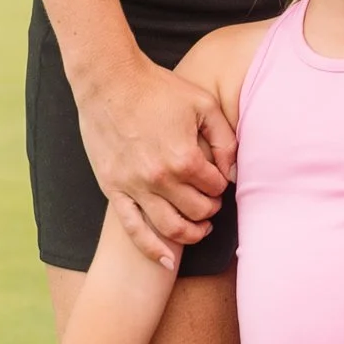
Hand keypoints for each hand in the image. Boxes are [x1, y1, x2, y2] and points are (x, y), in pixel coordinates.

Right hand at [76, 53, 237, 268]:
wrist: (110, 82)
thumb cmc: (158, 89)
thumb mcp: (202, 103)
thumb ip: (224, 138)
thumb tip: (233, 171)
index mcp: (184, 157)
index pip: (215, 186)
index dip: (221, 184)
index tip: (219, 179)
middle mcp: (160, 178)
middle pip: (196, 211)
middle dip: (210, 209)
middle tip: (212, 202)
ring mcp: (134, 187)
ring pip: (169, 228)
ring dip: (190, 234)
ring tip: (199, 229)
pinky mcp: (113, 190)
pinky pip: (134, 230)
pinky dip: (151, 249)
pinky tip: (166, 261)